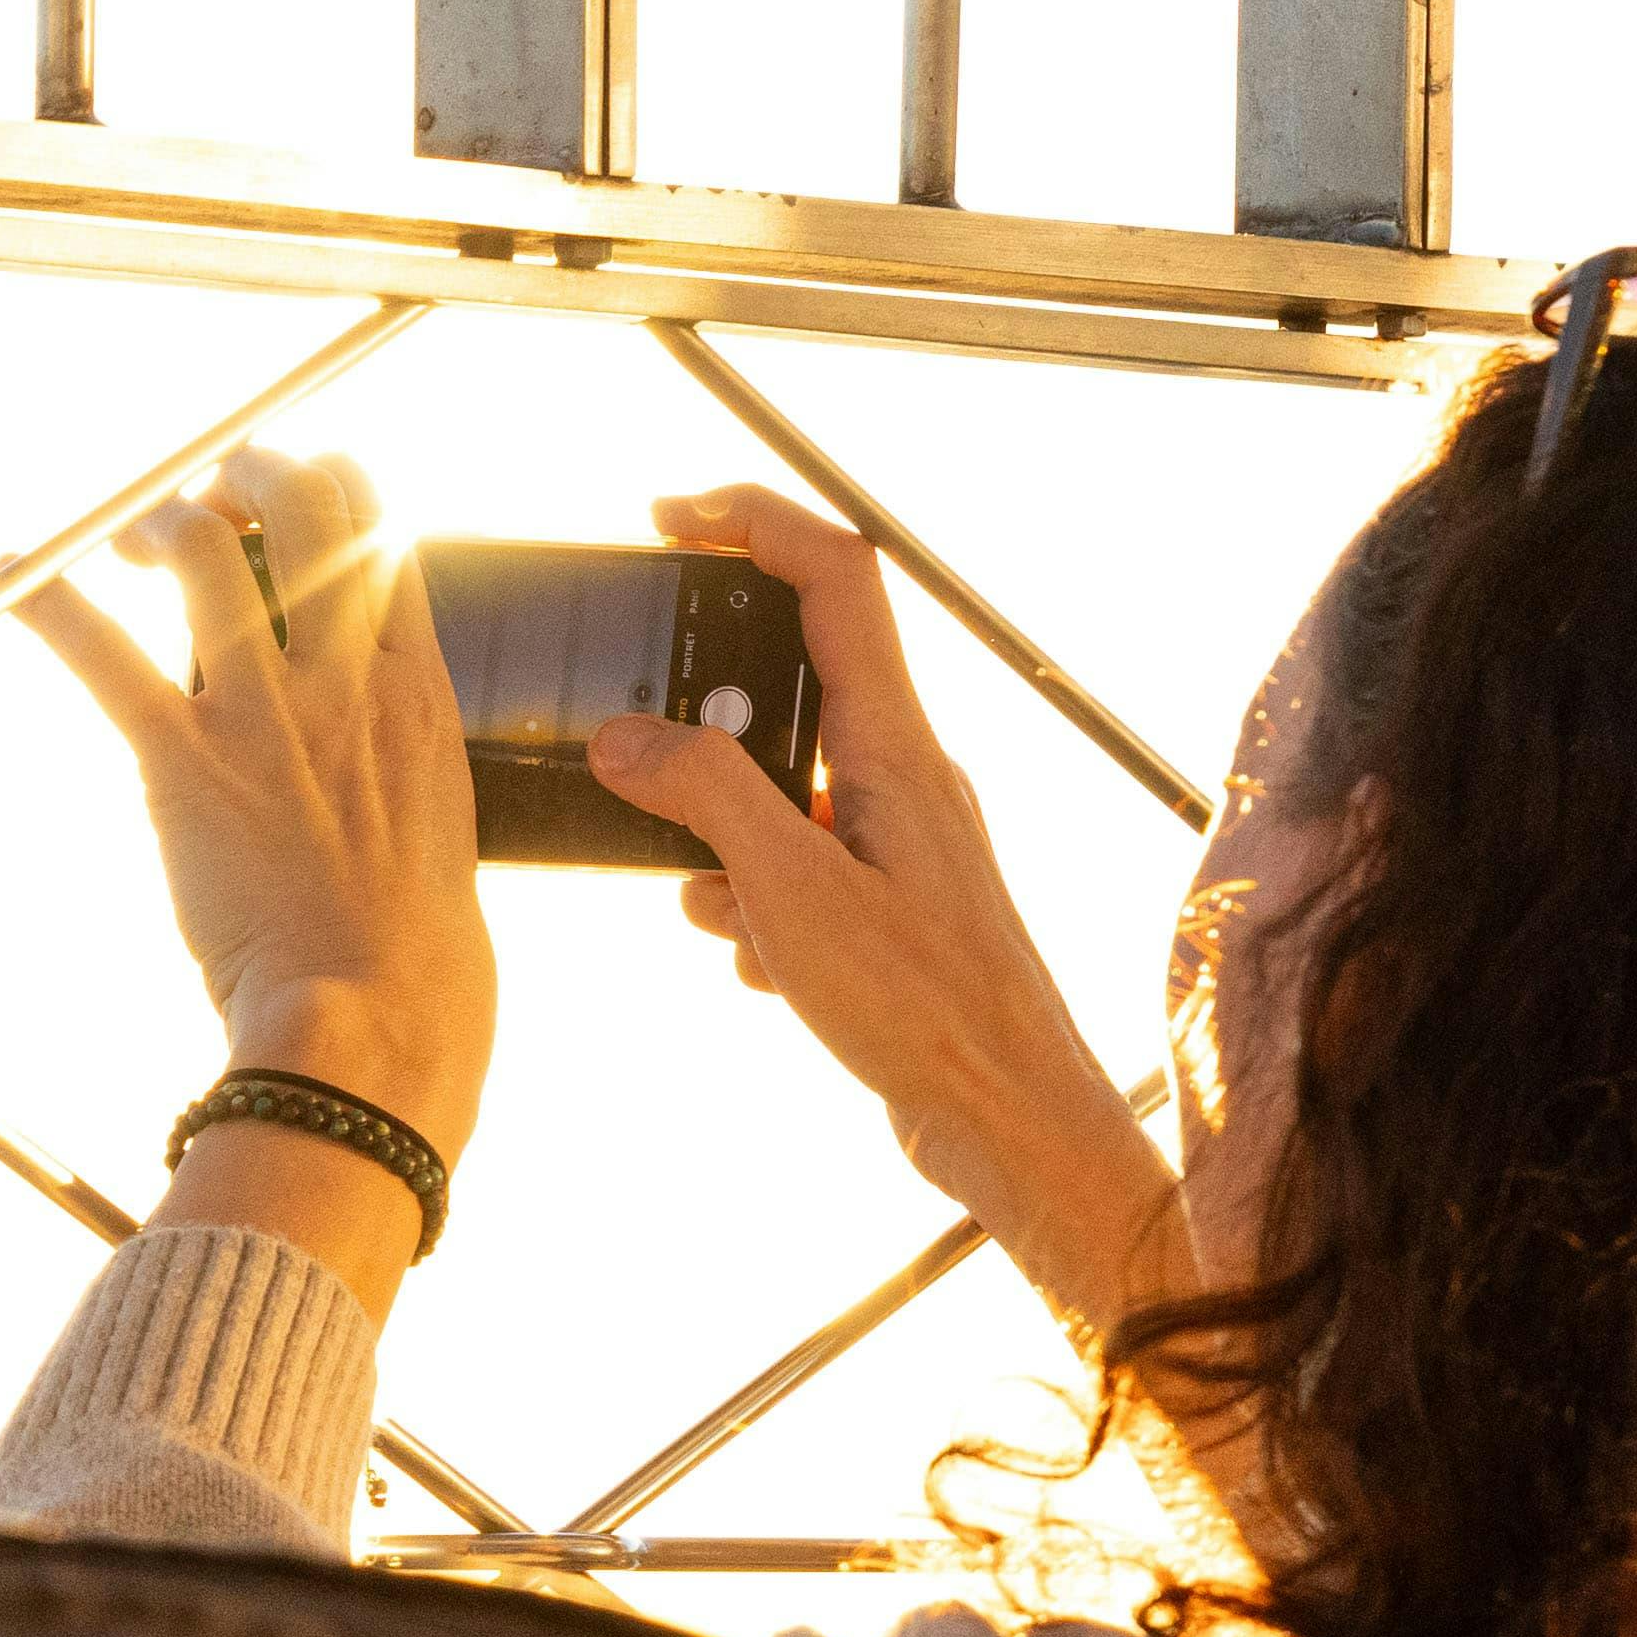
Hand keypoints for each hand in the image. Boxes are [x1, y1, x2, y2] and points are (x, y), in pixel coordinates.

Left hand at [15, 441, 501, 1161]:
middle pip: (306, 505)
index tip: (286, 499)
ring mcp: (265, 715)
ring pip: (207, 551)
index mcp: (415, 691)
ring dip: (160, 520)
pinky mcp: (185, 765)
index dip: (326, 486)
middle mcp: (345, 680)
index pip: (381, 530)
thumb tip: (367, 742)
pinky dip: (47, 603)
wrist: (378, 1024)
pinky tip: (7, 568)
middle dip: (250, 471)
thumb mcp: (436, 821)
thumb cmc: (414, 956)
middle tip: (209, 495)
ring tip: (134, 537)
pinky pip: (104, 660)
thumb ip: (396, 754)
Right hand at [584, 486, 1174, 1338]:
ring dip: (724, 831)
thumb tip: (626, 736)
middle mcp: (907, 777)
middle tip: (643, 743)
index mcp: (897, 748)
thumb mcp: (793, 896)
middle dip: (711, 711)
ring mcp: (902, 841)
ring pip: (786, 786)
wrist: (1010, 1120)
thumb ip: (708, 800)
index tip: (668, 516)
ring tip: (714, 903)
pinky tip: (750, 957)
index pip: (833, 580)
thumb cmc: (928, 1011)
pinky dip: (752, 898)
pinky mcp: (889, 907)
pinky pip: (797, 865)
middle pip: (799, 677)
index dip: (751, 524)